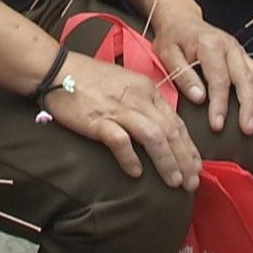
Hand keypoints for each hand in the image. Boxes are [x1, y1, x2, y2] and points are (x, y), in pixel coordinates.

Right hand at [43, 51, 202, 189]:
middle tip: (193, 183)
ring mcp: (119, 108)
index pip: (176, 121)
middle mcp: (138, 98)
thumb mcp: (125, 84)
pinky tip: (136, 173)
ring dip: (167, 161)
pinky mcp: (98, 119)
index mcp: (147, 89)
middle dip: (186, 159)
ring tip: (175, 182)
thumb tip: (157, 129)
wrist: (56, 69)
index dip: (189, 146)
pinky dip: (131, 158)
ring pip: (154, 136)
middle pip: (171, 131)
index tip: (197, 166)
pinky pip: (120, 141)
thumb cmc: (87, 78)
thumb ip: (142, 103)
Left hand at [149, 5, 252, 135]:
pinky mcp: (244, 56)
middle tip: (248, 129)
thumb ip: (183, 75)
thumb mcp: (168, 54)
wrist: (181, 20)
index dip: (220, 104)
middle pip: (245, 79)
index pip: (219, 79)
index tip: (217, 125)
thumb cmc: (172, 38)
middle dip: (248, 106)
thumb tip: (199, 98)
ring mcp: (240, 51)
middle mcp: (230, 47)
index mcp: (210, 45)